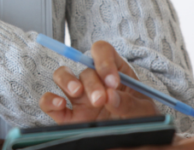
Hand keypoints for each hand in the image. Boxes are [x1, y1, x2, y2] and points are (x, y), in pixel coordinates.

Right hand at [39, 41, 157, 123]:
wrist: (133, 142)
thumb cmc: (140, 121)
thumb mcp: (144, 111)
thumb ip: (129, 103)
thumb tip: (111, 96)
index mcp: (115, 72)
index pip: (103, 52)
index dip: (104, 61)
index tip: (112, 82)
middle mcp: (94, 81)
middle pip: (84, 68)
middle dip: (92, 83)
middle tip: (100, 99)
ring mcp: (79, 98)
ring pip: (62, 76)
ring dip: (68, 81)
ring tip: (77, 93)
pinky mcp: (67, 116)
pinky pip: (49, 103)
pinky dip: (50, 100)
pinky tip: (60, 104)